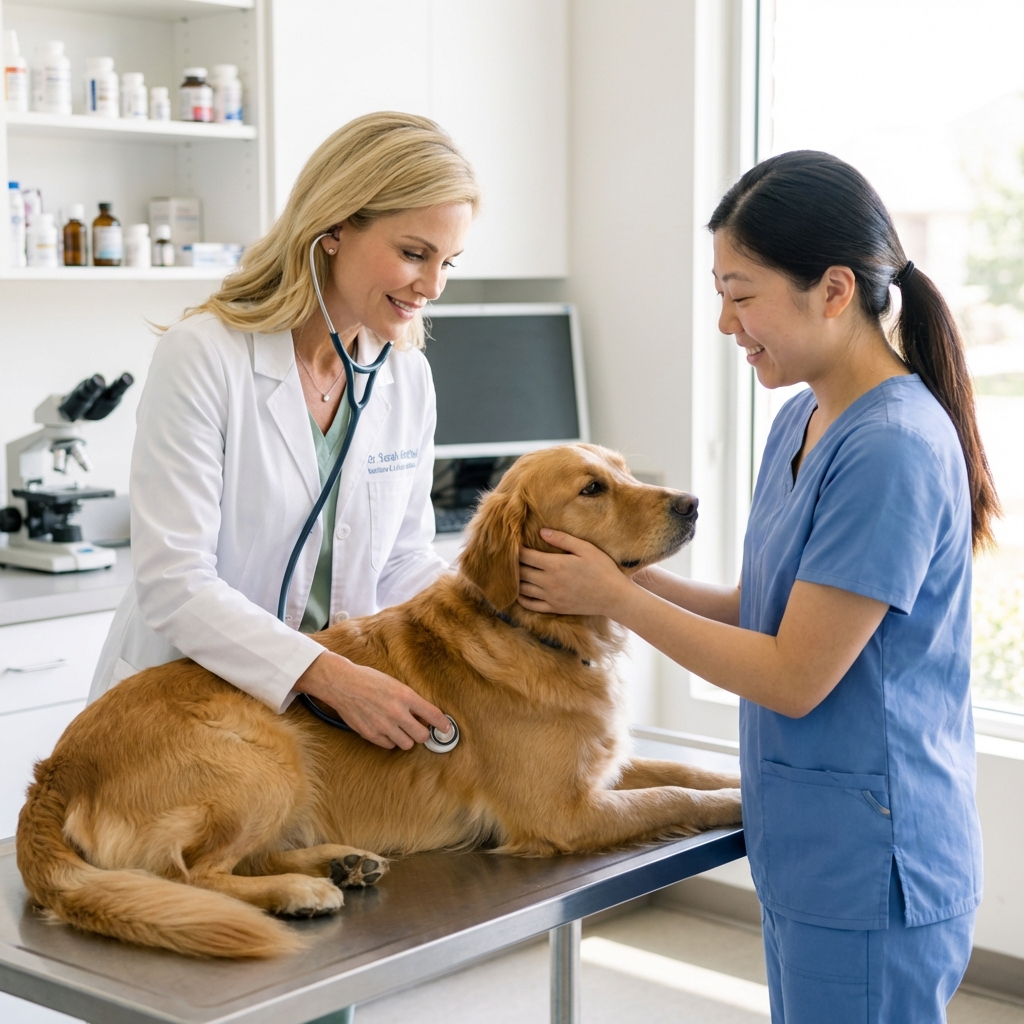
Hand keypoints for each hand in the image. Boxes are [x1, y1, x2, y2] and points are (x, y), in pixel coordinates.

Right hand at [293, 652, 449, 749]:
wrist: (343, 684)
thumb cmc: (369, 680)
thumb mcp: (395, 684)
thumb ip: (410, 700)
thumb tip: (423, 715)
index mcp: (405, 696)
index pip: (433, 715)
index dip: (443, 725)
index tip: (446, 729)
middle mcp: (397, 713)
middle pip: (422, 736)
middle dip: (423, 733)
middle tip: (419, 727)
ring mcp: (384, 726)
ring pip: (407, 744)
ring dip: (407, 738)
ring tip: (401, 729)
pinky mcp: (371, 734)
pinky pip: (389, 746)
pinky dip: (391, 740)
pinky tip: (387, 730)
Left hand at [518, 528, 632, 616]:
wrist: (614, 596)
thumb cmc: (602, 569)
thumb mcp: (585, 548)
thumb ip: (562, 539)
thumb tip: (542, 531)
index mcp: (554, 565)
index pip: (526, 556)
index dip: (516, 550)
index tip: (512, 544)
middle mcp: (548, 582)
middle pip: (521, 572)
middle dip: (513, 564)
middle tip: (508, 558)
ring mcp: (550, 597)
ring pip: (522, 589)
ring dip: (514, 581)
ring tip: (511, 573)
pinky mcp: (555, 608)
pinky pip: (530, 605)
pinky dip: (521, 599)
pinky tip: (518, 592)